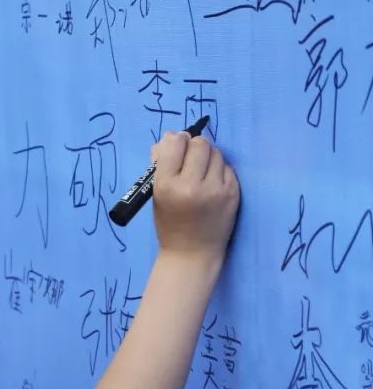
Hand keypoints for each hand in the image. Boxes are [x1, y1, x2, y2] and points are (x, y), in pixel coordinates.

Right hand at [151, 130, 239, 261]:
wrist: (191, 252)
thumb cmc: (169, 223)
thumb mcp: (156, 194)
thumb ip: (161, 163)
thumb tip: (172, 135)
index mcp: (167, 185)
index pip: (175, 144)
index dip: (177, 140)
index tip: (177, 146)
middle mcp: (191, 185)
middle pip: (199, 144)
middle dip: (194, 146)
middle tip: (190, 159)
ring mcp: (215, 189)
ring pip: (216, 153)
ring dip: (208, 157)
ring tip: (201, 172)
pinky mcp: (232, 193)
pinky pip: (227, 167)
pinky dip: (219, 170)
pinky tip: (212, 183)